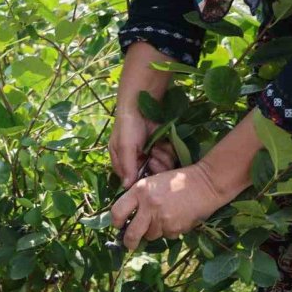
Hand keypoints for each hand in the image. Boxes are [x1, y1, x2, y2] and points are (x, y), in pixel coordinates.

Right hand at [110, 41, 177, 187]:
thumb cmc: (128, 126)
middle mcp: (135, 161)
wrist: (141, 104)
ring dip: (162, 157)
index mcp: (121, 162)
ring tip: (158, 147)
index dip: (141, 177)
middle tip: (153, 155)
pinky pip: (169, 157)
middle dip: (154, 166)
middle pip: (150, 175)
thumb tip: (126, 187)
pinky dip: (168, 150)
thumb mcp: (125, 147)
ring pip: (162, 167)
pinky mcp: (161, 148)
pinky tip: (164, 143)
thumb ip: (127, 167)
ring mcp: (149, 155)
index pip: (132, 180)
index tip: (147, 167)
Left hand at [110, 163, 226, 249]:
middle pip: (132, 233)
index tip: (119, 225)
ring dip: (153, 232)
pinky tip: (176, 218)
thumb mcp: (152, 182)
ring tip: (163, 218)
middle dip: (129, 242)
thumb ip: (138, 198)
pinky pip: (166, 236)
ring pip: (150, 235)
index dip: (116, 222)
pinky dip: (168, 231)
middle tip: (130, 243)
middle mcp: (149, 205)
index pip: (117, 211)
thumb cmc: (176, 182)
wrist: (205, 184)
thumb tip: (126, 218)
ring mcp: (163, 218)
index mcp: (140, 191)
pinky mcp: (176, 227)